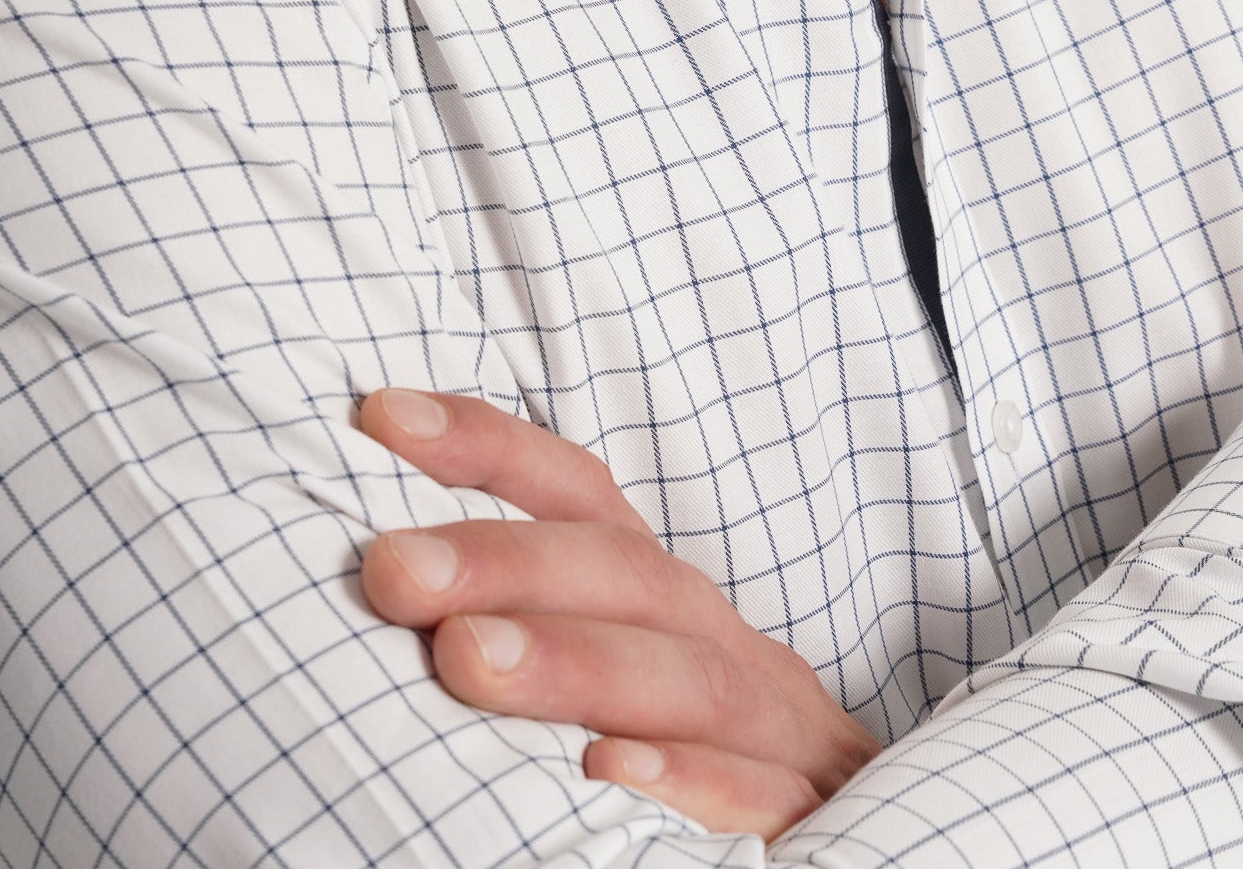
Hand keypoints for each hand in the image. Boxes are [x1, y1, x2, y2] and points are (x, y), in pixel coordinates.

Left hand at [357, 388, 878, 839]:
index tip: (381, 416)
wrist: (862, 826)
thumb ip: (533, 618)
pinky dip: (688, 780)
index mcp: (666, 597)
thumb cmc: (703, 743)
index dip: (489, 448)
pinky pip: (755, 794)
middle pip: (621, 576)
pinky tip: (608, 774)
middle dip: (504, 561)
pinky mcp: (807, 812)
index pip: (579, 496)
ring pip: (681, 678)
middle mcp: (718, 639)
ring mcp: (771, 725)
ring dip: (571, 662)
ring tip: (464, 661)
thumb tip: (379, 568)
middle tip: (392, 567)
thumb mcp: (631, 660)